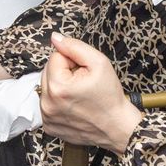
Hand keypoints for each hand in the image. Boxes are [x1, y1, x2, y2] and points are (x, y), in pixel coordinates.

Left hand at [40, 33, 140, 151]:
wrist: (118, 127)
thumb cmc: (110, 97)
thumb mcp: (99, 63)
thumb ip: (75, 46)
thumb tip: (55, 38)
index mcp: (57, 87)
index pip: (55, 57)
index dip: (72, 60)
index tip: (84, 72)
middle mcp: (47, 104)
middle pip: (48, 71)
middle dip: (65, 72)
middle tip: (83, 83)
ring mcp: (47, 117)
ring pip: (47, 87)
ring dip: (60, 86)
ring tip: (79, 95)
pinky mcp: (49, 126)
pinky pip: (48, 104)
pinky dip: (59, 102)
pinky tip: (74, 106)